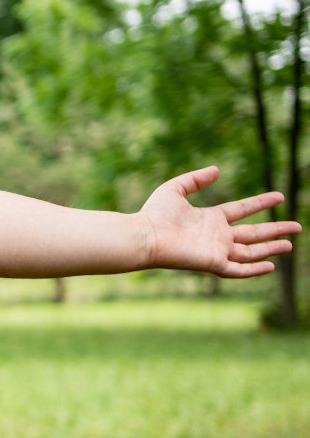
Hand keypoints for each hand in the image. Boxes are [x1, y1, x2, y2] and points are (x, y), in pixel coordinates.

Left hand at [140, 167, 299, 277]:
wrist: (143, 236)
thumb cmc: (154, 214)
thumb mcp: (175, 189)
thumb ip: (195, 179)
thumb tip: (217, 169)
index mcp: (210, 218)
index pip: (243, 210)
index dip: (261, 203)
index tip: (280, 196)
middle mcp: (216, 235)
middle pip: (252, 233)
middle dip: (275, 230)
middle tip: (297, 227)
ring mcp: (216, 250)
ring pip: (250, 251)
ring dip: (270, 248)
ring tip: (290, 244)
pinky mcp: (212, 263)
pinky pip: (238, 269)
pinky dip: (254, 269)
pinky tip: (270, 266)